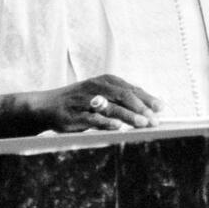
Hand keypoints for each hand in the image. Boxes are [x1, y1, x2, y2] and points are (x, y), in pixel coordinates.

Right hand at [40, 75, 164, 131]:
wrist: (46, 105)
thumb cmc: (79, 101)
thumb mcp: (100, 94)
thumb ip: (121, 99)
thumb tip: (148, 109)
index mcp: (105, 80)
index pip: (131, 89)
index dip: (147, 98)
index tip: (161, 108)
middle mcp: (96, 87)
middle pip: (123, 96)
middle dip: (141, 107)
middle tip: (154, 118)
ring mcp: (85, 101)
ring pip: (111, 107)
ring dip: (129, 115)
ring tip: (143, 123)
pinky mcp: (76, 115)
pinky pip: (93, 119)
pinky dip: (106, 122)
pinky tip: (118, 127)